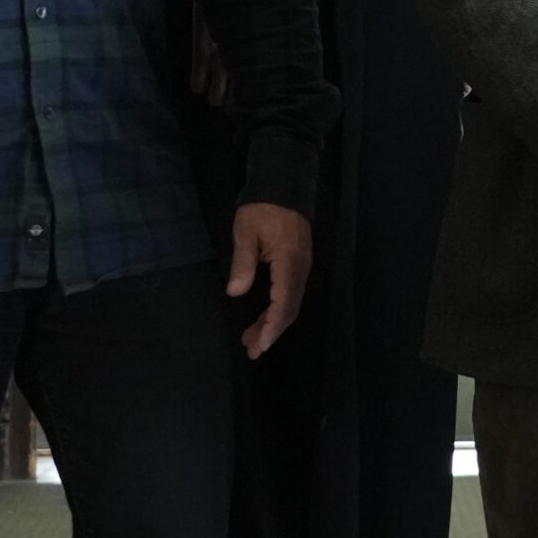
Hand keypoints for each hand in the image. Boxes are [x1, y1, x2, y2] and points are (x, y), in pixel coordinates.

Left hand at [227, 202, 313, 359]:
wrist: (282, 187)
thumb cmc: (261, 209)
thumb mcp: (245, 232)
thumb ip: (242, 263)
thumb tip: (235, 292)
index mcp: (288, 261)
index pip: (284, 301)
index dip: (272, 326)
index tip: (261, 344)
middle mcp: (300, 268)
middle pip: (290, 308)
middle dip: (271, 331)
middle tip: (251, 350)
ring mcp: (302, 267)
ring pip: (291, 303)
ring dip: (273, 323)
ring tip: (252, 339)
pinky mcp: (299, 264)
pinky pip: (291, 294)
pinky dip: (278, 310)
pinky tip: (264, 318)